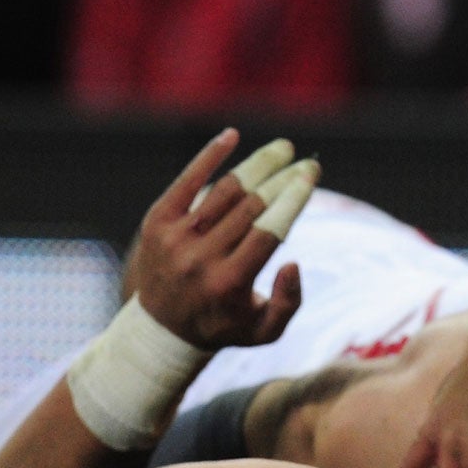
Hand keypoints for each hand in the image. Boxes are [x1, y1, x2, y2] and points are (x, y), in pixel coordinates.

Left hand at [128, 129, 317, 350]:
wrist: (160, 330)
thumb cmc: (223, 325)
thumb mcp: (264, 331)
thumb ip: (288, 303)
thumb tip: (295, 262)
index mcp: (229, 283)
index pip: (268, 232)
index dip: (292, 200)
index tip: (311, 177)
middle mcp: (200, 258)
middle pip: (250, 207)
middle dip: (283, 179)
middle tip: (307, 162)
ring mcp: (176, 238)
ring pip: (224, 191)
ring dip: (258, 165)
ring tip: (283, 149)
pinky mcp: (157, 222)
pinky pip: (186, 182)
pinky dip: (209, 156)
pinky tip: (232, 136)